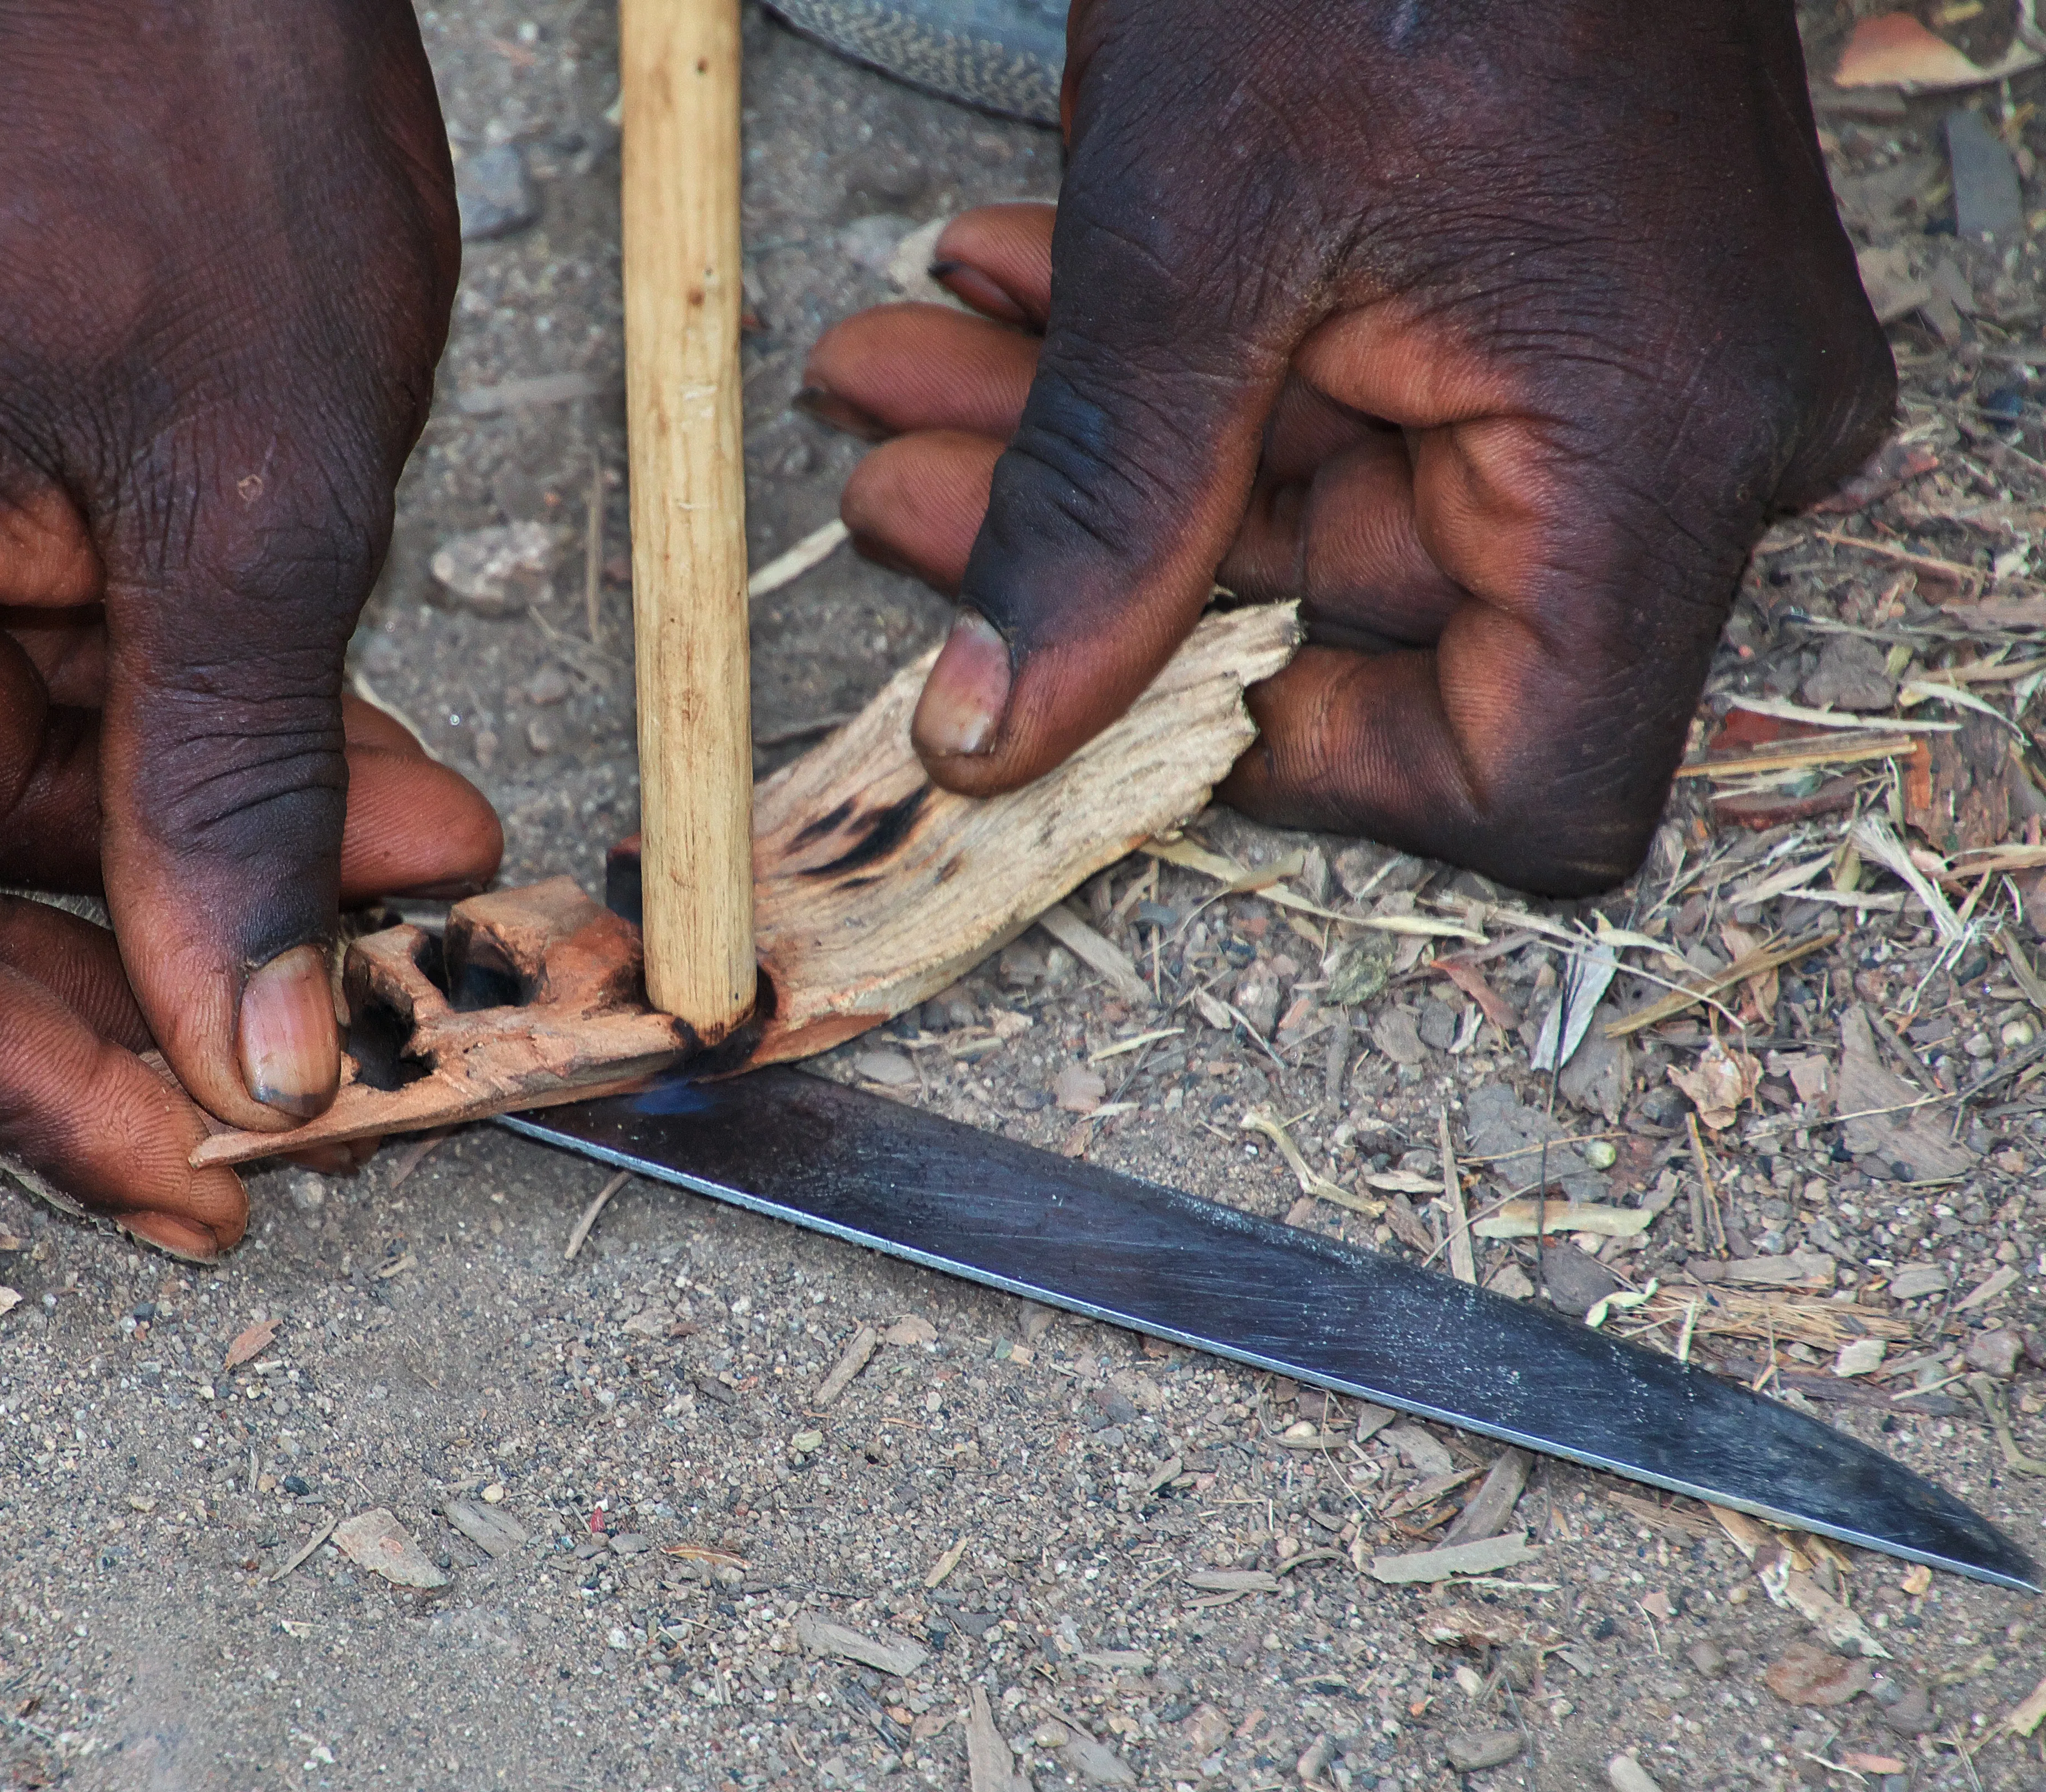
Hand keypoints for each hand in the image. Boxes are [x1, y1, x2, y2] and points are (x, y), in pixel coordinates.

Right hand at [0, 0, 495, 1256]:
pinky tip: (342, 778)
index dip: (40, 1107)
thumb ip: (236, 794)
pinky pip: (1, 704)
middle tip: (343, 1048)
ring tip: (411, 864)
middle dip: (143, 987)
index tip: (217, 1182)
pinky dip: (166, 755)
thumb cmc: (185, 113)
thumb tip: (248, 1051)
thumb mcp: (262, 493)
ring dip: (194, 863)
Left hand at [800, 0, 1891, 896]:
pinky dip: (1163, 370)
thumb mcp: (1197, 232)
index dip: (1292, 766)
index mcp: (1657, 446)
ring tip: (898, 371)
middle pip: (1362, 631)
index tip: (1093, 697)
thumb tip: (993, 735)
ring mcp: (1615, 377)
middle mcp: (1679, 442)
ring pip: (1308, 508)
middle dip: (1102, 562)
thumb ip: (1102, 511)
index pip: (1523, 774)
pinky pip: (1336, 403)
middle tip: (897, 481)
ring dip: (1089, 454)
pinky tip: (997, 292)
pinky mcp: (1539, 312)